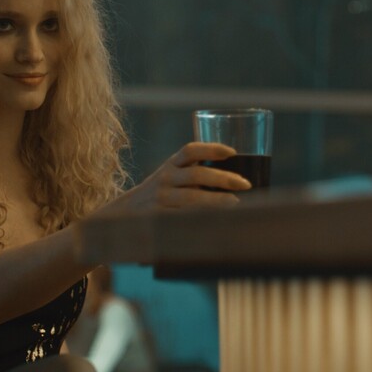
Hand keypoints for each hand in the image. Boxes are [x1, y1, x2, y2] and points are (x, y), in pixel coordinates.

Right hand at [104, 142, 251, 213]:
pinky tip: (220, 222)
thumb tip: (237, 181)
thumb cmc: (162, 192)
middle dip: (222, 178)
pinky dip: (203, 219)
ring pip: (191, 199)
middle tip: (245, 184)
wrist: (125, 212)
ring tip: (236, 203)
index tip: (232, 152)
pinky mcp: (161, 219)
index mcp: (171, 165)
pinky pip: (184, 218)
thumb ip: (196, 173)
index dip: (211, 149)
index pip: (190, 151)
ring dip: (216, 201)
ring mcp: (162, 200)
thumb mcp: (173, 176)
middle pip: (196, 175)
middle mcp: (166, 179)